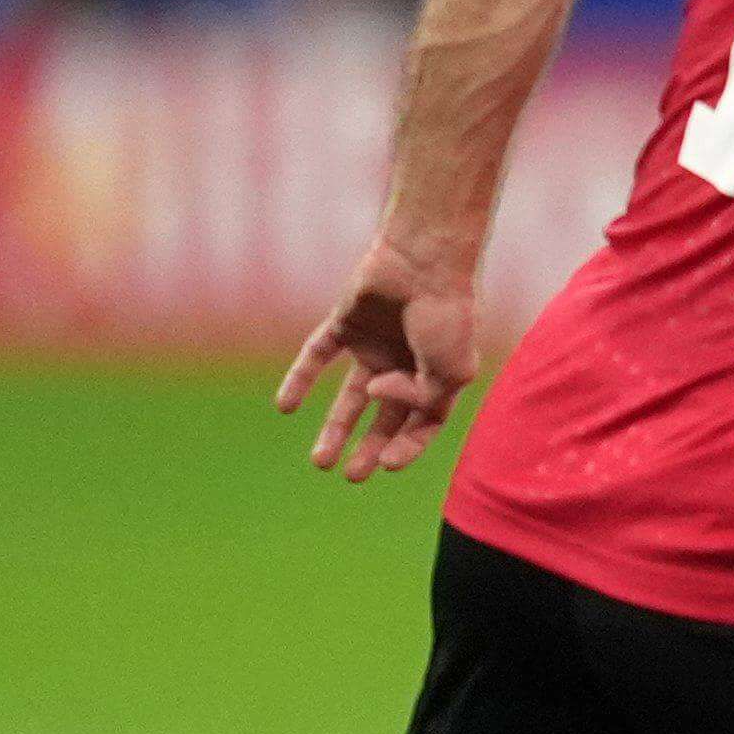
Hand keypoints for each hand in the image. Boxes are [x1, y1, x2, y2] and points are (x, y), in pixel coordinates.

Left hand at [276, 242, 482, 481]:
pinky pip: (318, 356)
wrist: (425, 258)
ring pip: (350, 396)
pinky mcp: (347, 324)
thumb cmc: (446, 314)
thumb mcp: (449, 370)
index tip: (388, 465)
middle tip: (350, 475)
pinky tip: (284, 408)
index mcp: (440, 375)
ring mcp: (376, 344)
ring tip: (319, 462)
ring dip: (335, 428)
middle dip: (370, 447)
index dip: (407, 447)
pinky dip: (300, 380)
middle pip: (384, 417)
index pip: (423, 423)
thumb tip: (375, 397)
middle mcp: (407, 364)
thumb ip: (418, 397)